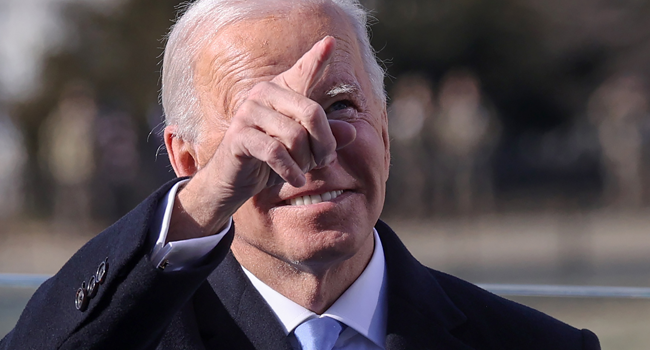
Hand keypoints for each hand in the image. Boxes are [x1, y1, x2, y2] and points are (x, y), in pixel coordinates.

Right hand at [167, 36, 356, 239]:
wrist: (234, 182)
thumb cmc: (270, 161)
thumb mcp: (304, 149)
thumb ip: (327, 138)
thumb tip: (352, 132)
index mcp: (281, 91)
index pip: (303, 72)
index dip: (317, 58)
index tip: (330, 41)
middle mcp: (264, 94)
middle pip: (312, 113)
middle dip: (324, 144)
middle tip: (323, 162)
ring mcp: (249, 112)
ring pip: (295, 136)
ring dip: (306, 161)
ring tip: (303, 171)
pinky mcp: (239, 136)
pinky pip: (276, 152)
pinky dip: (290, 170)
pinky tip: (295, 179)